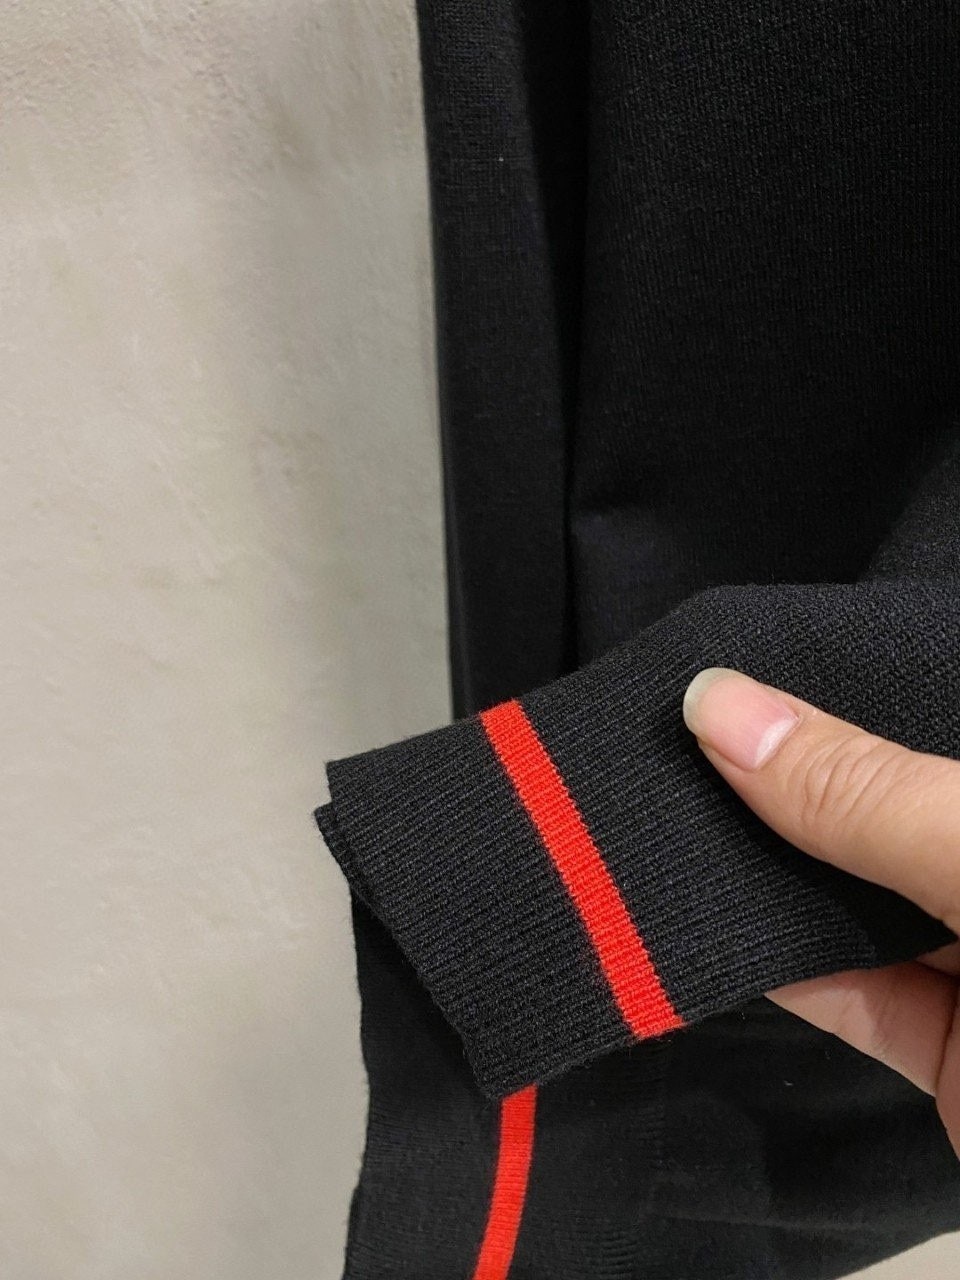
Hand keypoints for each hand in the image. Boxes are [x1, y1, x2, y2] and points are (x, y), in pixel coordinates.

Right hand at [682, 667, 959, 1157]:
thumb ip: (869, 794)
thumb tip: (717, 701)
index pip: (952, 710)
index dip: (870, 676)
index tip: (764, 648)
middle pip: (909, 807)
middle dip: (810, 770)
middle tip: (693, 714)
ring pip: (876, 901)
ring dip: (781, 872)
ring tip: (675, 801)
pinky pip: (859, 995)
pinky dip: (784, 962)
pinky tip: (711, 916)